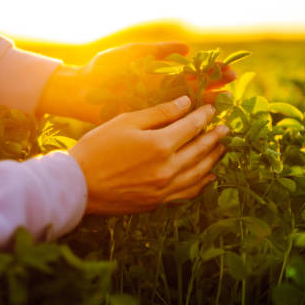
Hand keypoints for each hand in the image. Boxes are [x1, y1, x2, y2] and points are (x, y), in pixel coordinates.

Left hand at [37, 42, 235, 122]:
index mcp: (162, 75)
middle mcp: (162, 93)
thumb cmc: (104, 68)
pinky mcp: (145, 123)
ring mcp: (155, 109)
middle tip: (234, 91)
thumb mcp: (132, 54)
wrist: (80, 88)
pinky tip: (200, 129)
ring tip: (223, 110)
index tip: (230, 73)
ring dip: (204, 110)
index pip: (194, 74)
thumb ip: (158, 50)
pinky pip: (169, 126)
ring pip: (186, 110)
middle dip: (215, 91)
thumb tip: (187, 49)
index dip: (212, 73)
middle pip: (196, 92)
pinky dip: (184, 126)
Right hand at [68, 96, 228, 214]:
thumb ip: (158, 113)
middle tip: (227, 128)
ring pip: (199, 173)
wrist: (78, 185)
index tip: (213, 109)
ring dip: (213, 159)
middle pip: (201, 150)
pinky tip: (209, 177)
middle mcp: (168, 169)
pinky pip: (188, 193)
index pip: (192, 127)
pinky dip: (202, 184)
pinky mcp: (158, 202)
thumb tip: (185, 103)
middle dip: (215, 137)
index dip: (204, 116)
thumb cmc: (97, 148)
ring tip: (222, 149)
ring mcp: (164, 188)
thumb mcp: (126, 121)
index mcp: (160, 145)